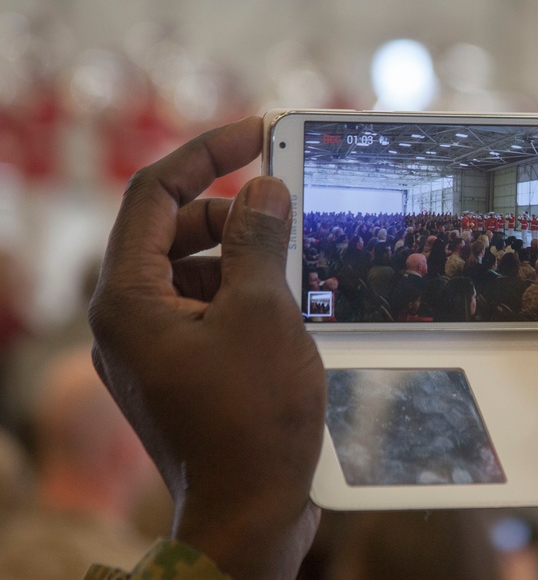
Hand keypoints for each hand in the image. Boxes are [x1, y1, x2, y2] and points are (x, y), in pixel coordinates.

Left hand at [89, 117, 325, 578]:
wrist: (250, 517)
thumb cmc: (251, 421)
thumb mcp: (263, 313)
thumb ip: (259, 240)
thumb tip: (263, 188)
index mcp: (128, 299)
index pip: (153, 193)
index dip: (206, 152)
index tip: (257, 132)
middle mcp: (128, 320)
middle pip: (174, 230)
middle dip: (232, 211)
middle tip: (288, 207)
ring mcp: (154, 349)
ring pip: (196, 271)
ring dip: (245, 256)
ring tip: (297, 266)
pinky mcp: (183, 371)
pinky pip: (210, 308)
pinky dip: (246, 294)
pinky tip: (290, 306)